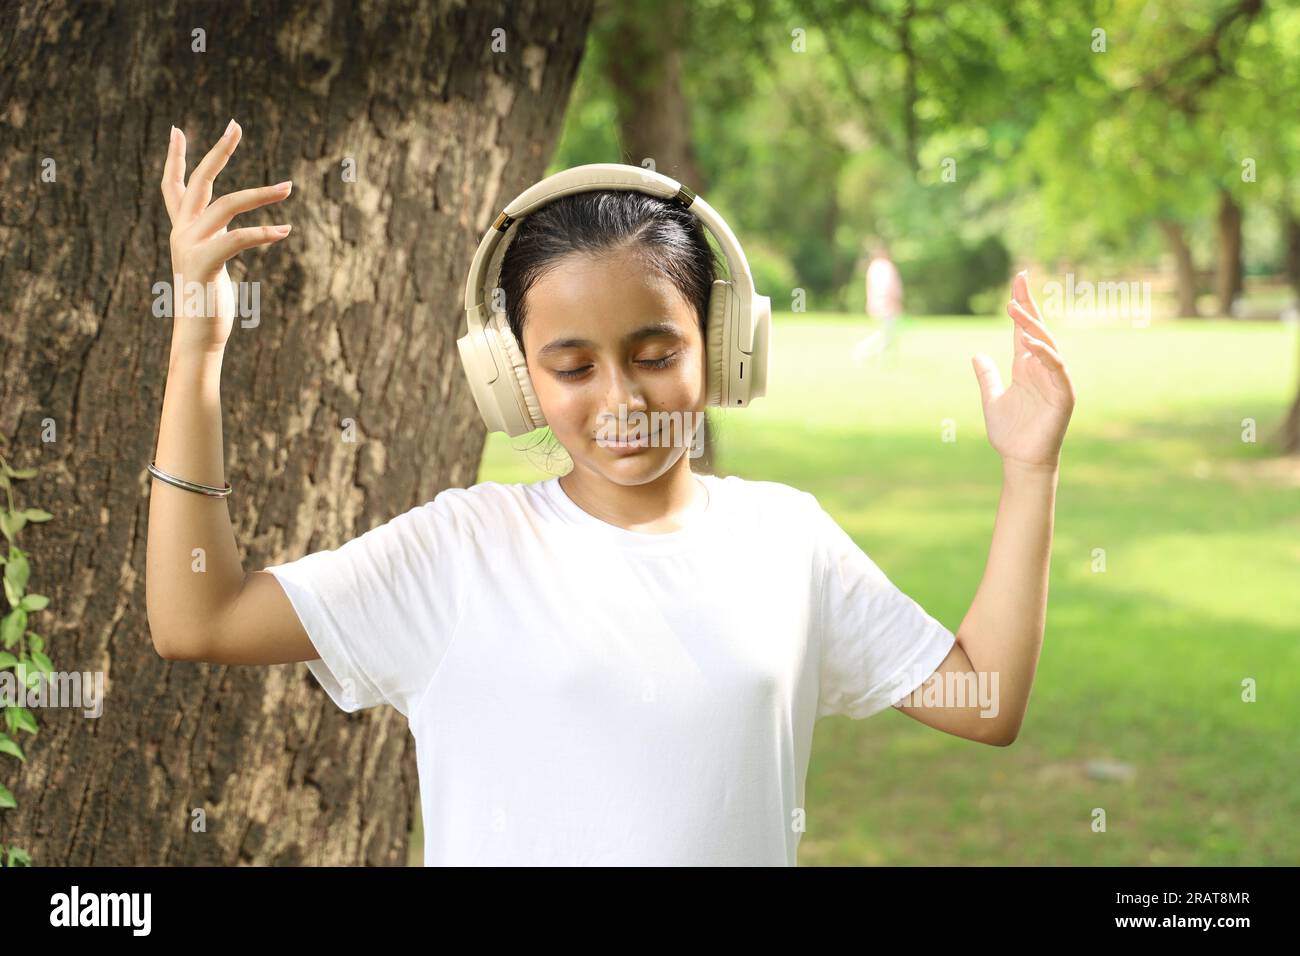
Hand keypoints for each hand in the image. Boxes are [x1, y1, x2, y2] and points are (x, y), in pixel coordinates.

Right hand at [160, 119, 292, 355]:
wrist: (198, 336)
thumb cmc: (209, 303)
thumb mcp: (209, 265)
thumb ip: (213, 242)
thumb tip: (224, 233)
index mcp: (183, 230)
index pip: (174, 186)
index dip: (175, 158)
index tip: (177, 128)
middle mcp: (182, 232)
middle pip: (199, 182)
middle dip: (218, 152)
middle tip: (236, 125)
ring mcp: (190, 246)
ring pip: (226, 205)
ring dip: (260, 194)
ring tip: (289, 186)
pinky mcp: (205, 263)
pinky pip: (237, 238)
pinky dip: (264, 232)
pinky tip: (285, 230)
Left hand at [971, 271, 1076, 471]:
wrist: (1021, 460)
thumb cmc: (1010, 432)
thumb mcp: (991, 398)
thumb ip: (987, 376)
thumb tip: (977, 355)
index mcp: (1025, 366)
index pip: (1024, 328)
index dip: (1022, 305)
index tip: (1018, 279)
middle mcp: (1042, 368)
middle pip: (1037, 331)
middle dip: (1027, 308)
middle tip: (1015, 288)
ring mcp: (1055, 380)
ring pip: (1048, 346)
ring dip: (1034, 328)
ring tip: (1016, 312)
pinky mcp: (1063, 395)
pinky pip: (1057, 369)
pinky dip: (1046, 355)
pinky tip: (1030, 344)